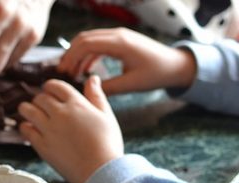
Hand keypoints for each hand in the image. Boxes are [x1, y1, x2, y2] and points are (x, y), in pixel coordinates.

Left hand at [19, 76, 122, 182]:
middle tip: (42, 106)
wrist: (101, 171)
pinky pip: (25, 130)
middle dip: (40, 100)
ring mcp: (49, 129)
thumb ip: (96, 95)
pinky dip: (25, 127)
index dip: (50, 87)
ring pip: (27, 110)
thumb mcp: (106, 116)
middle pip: (40, 97)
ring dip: (27, 109)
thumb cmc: (108, 144)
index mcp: (77, 104)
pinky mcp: (42, 145)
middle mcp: (60, 113)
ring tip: (31, 114)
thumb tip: (92, 78)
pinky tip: (31, 129)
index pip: (55, 85)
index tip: (49, 92)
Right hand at [57, 28, 196, 95]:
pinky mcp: (121, 40)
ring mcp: (119, 35)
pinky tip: (85, 69)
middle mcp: (118, 35)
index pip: (86, 44)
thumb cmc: (157, 74)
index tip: (63, 72)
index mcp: (120, 43)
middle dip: (70, 54)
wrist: (176, 64)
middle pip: (84, 38)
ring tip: (71, 72)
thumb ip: (108, 87)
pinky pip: (99, 43)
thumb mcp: (131, 84)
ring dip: (78, 54)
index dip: (71, 57)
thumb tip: (87, 91)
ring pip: (89, 39)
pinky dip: (88, 54)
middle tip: (63, 72)